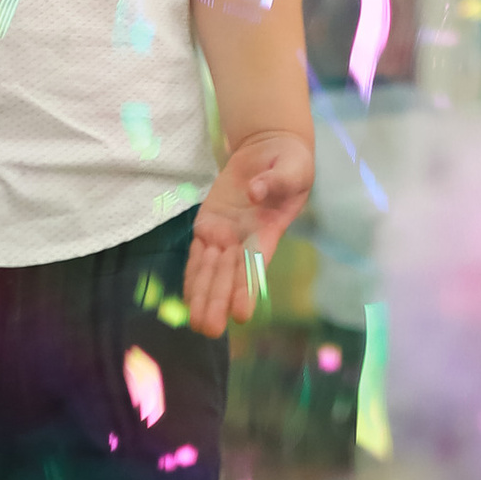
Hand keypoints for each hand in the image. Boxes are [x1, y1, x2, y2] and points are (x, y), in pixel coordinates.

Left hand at [182, 128, 314, 337]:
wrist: (270, 150)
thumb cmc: (290, 164)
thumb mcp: (293, 168)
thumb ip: (275, 180)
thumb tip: (254, 192)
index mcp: (267, 231)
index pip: (255, 264)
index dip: (247, 288)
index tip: (241, 314)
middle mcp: (244, 240)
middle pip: (229, 275)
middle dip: (218, 301)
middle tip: (210, 329)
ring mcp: (225, 234)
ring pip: (210, 269)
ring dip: (202, 296)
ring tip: (195, 323)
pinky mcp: (209, 224)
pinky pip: (197, 254)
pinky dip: (192, 275)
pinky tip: (187, 298)